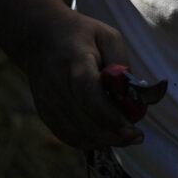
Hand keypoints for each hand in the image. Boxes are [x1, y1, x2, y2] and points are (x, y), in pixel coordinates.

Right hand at [20, 12, 146, 150]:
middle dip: (114, 135)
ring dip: (104, 141)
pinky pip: (68, 136)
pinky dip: (89, 141)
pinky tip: (106, 136)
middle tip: (136, 136)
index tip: (134, 129)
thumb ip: (121, 65)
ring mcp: (48, 103)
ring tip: (125, 136)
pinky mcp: (45, 113)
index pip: (90, 97)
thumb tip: (130, 97)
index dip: (112, 118)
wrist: (41, 37)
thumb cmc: (81, 35)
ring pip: (77, 135)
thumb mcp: (108, 37)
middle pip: (86, 123)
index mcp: (75, 62)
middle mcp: (57, 86)